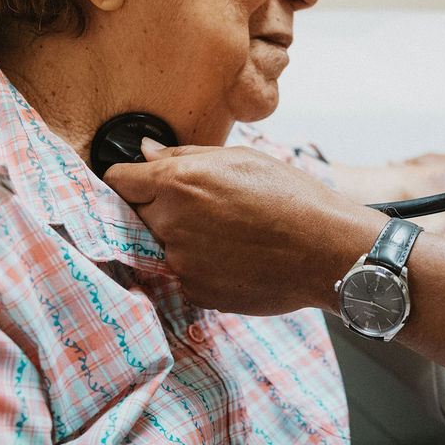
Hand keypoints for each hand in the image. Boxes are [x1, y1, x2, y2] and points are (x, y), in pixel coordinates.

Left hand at [104, 140, 385, 313]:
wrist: (326, 250)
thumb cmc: (292, 198)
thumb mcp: (241, 159)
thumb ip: (185, 156)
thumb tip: (148, 152)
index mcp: (177, 182)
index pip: (118, 179)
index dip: (128, 179)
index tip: (139, 183)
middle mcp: (170, 222)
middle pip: (135, 215)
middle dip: (156, 210)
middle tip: (199, 210)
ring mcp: (180, 262)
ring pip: (159, 247)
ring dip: (179, 241)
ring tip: (224, 236)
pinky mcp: (195, 291)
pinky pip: (182, 275)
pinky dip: (199, 268)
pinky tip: (233, 258)